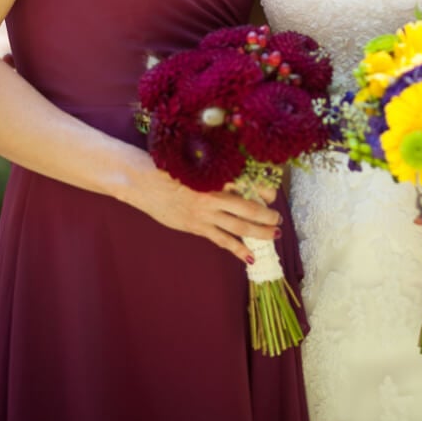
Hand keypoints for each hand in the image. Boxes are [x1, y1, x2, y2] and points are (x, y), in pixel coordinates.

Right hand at [132, 156, 281, 263]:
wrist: (142, 180)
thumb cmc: (168, 166)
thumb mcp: (194, 163)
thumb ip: (214, 170)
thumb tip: (237, 174)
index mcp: (215, 176)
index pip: (248, 184)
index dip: (264, 190)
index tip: (273, 194)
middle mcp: (213, 196)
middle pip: (248, 209)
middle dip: (267, 217)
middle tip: (279, 220)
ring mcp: (205, 214)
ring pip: (239, 227)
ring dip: (259, 233)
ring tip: (275, 236)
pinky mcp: (196, 227)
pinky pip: (221, 240)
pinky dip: (237, 249)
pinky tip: (250, 257)